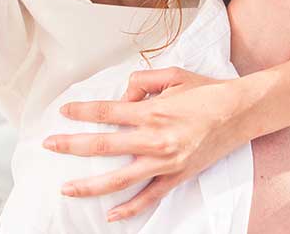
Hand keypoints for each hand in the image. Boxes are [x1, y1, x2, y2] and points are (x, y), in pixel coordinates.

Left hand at [42, 68, 246, 221]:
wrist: (240, 112)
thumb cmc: (207, 91)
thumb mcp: (174, 75)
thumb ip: (143, 82)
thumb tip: (124, 94)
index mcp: (152, 111)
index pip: (107, 111)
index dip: (82, 112)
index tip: (64, 112)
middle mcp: (155, 138)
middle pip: (103, 145)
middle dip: (72, 146)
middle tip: (50, 145)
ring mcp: (165, 161)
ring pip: (119, 179)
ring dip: (89, 184)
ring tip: (66, 188)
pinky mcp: (177, 176)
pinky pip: (149, 197)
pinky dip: (129, 208)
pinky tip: (110, 214)